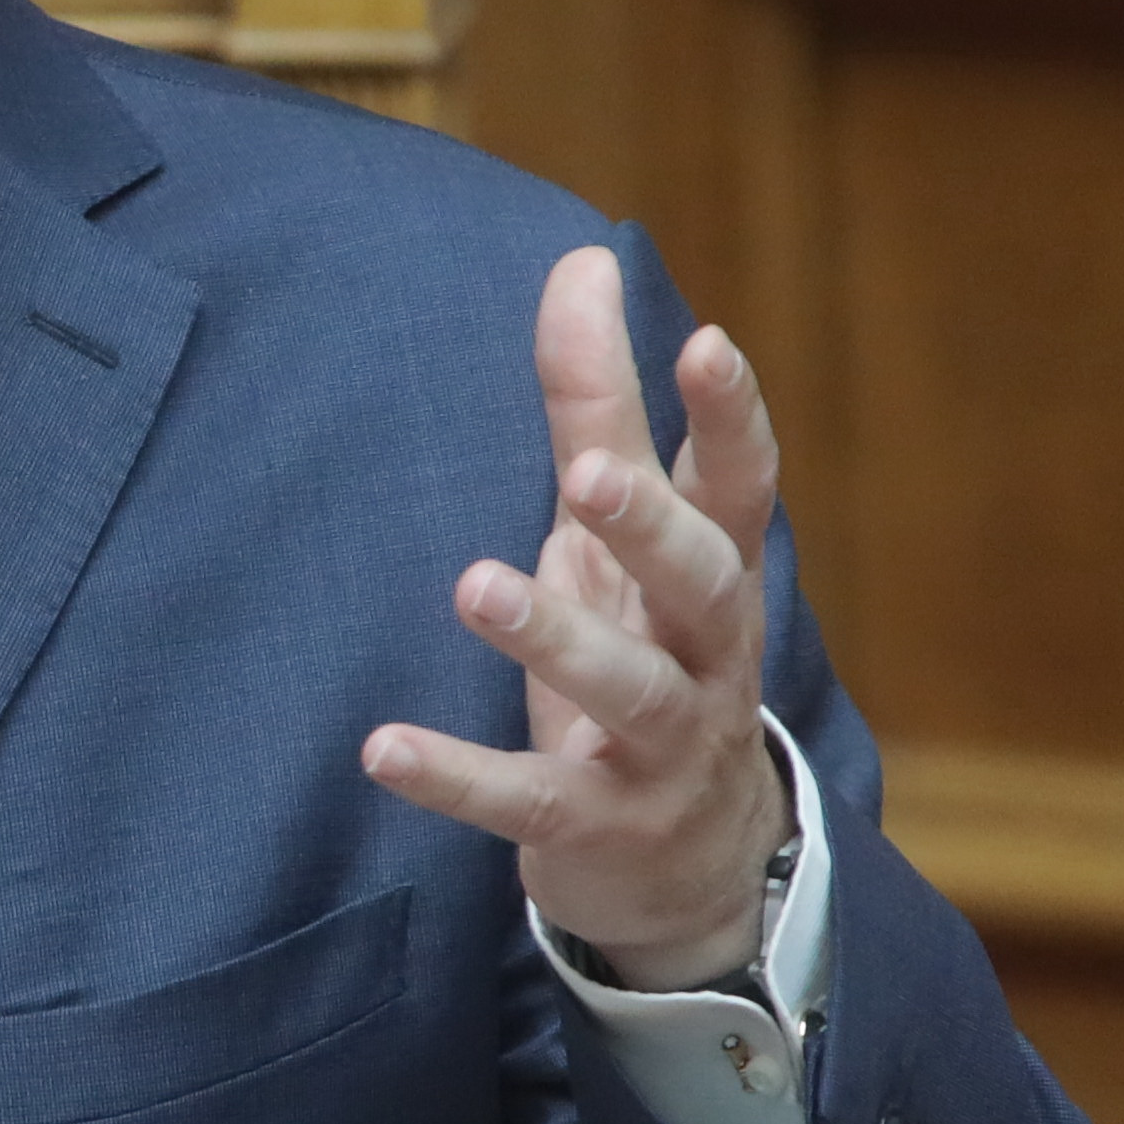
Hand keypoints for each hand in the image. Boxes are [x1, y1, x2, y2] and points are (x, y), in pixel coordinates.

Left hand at [360, 248, 793, 989]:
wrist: (694, 864)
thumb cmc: (648, 653)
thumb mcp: (622, 538)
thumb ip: (599, 408)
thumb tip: (582, 259)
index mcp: (715, 573)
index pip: (742, 485)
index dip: (732, 416)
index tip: (704, 339)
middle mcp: (708, 654)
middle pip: (701, 581)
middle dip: (648, 526)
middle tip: (586, 474)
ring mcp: (665, 747)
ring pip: (628, 690)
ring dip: (555, 637)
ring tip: (476, 585)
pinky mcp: (601, 825)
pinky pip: (530, 802)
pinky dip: (456, 777)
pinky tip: (381, 748)